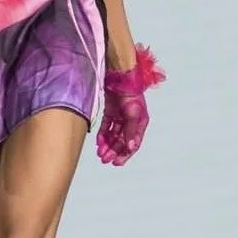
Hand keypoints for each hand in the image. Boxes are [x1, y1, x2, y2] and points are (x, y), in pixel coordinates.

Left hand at [95, 44, 164, 165]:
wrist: (119, 75)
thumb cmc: (130, 92)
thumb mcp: (132, 113)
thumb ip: (131, 131)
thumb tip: (132, 147)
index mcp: (140, 122)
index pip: (133, 143)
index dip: (125, 154)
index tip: (116, 163)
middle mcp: (131, 120)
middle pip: (122, 140)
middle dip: (113, 151)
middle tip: (104, 160)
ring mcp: (121, 115)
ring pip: (113, 134)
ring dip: (107, 144)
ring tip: (100, 153)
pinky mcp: (111, 110)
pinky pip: (107, 126)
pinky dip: (102, 134)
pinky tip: (98, 142)